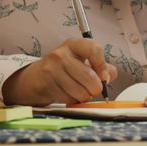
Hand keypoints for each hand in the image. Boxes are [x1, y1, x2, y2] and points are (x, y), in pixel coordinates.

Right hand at [2, 38, 117, 105]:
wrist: (35, 78)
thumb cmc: (63, 69)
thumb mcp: (82, 61)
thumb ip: (101, 66)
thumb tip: (111, 74)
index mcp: (74, 45)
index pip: (94, 48)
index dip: (102, 65)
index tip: (104, 76)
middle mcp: (61, 54)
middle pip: (90, 77)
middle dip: (95, 88)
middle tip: (92, 88)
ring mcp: (52, 69)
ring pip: (81, 92)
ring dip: (83, 96)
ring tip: (77, 90)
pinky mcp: (46, 84)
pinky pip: (69, 99)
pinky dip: (72, 101)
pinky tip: (66, 94)